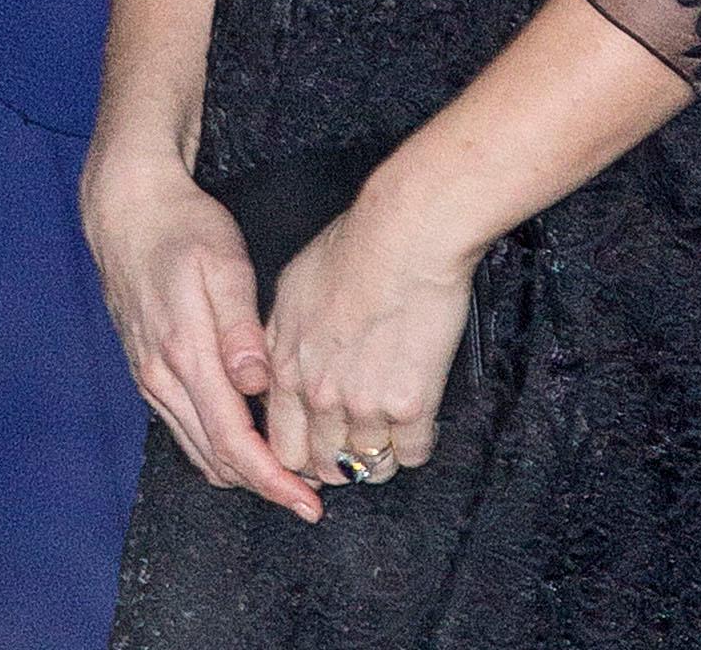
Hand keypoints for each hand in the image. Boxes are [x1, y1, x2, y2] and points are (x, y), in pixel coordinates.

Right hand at [81, 149, 323, 523]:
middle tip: (311, 491)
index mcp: (185, 354)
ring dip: (241, 469)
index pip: (233, 444)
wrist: (126, 208)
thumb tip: (256, 386)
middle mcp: (162, 378)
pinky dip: (218, 446)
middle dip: (264, 484)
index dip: (273, 481)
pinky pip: (184, 429)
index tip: (309, 502)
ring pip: (199, 451)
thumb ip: (240, 328)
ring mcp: (150, 379)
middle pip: (217, 460)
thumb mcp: (222, 263)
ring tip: (288, 467)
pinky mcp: (147, 372)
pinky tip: (248, 434)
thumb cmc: (182, 227)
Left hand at [261, 189, 474, 488]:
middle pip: (325, 464)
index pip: (282, 444)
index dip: (302, 453)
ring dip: (381, 456)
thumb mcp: (293, 287)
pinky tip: (420, 418)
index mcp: (287, 367)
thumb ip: (281, 337)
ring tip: (393, 434)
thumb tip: (284, 364)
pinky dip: (416, 443)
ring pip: (370, 466)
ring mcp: (363, 406)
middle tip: (359, 446)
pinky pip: (412, 454)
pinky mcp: (410, 407)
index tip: (319, 447)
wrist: (404, 234)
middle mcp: (319, 395)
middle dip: (340, 462)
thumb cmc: (353, 246)